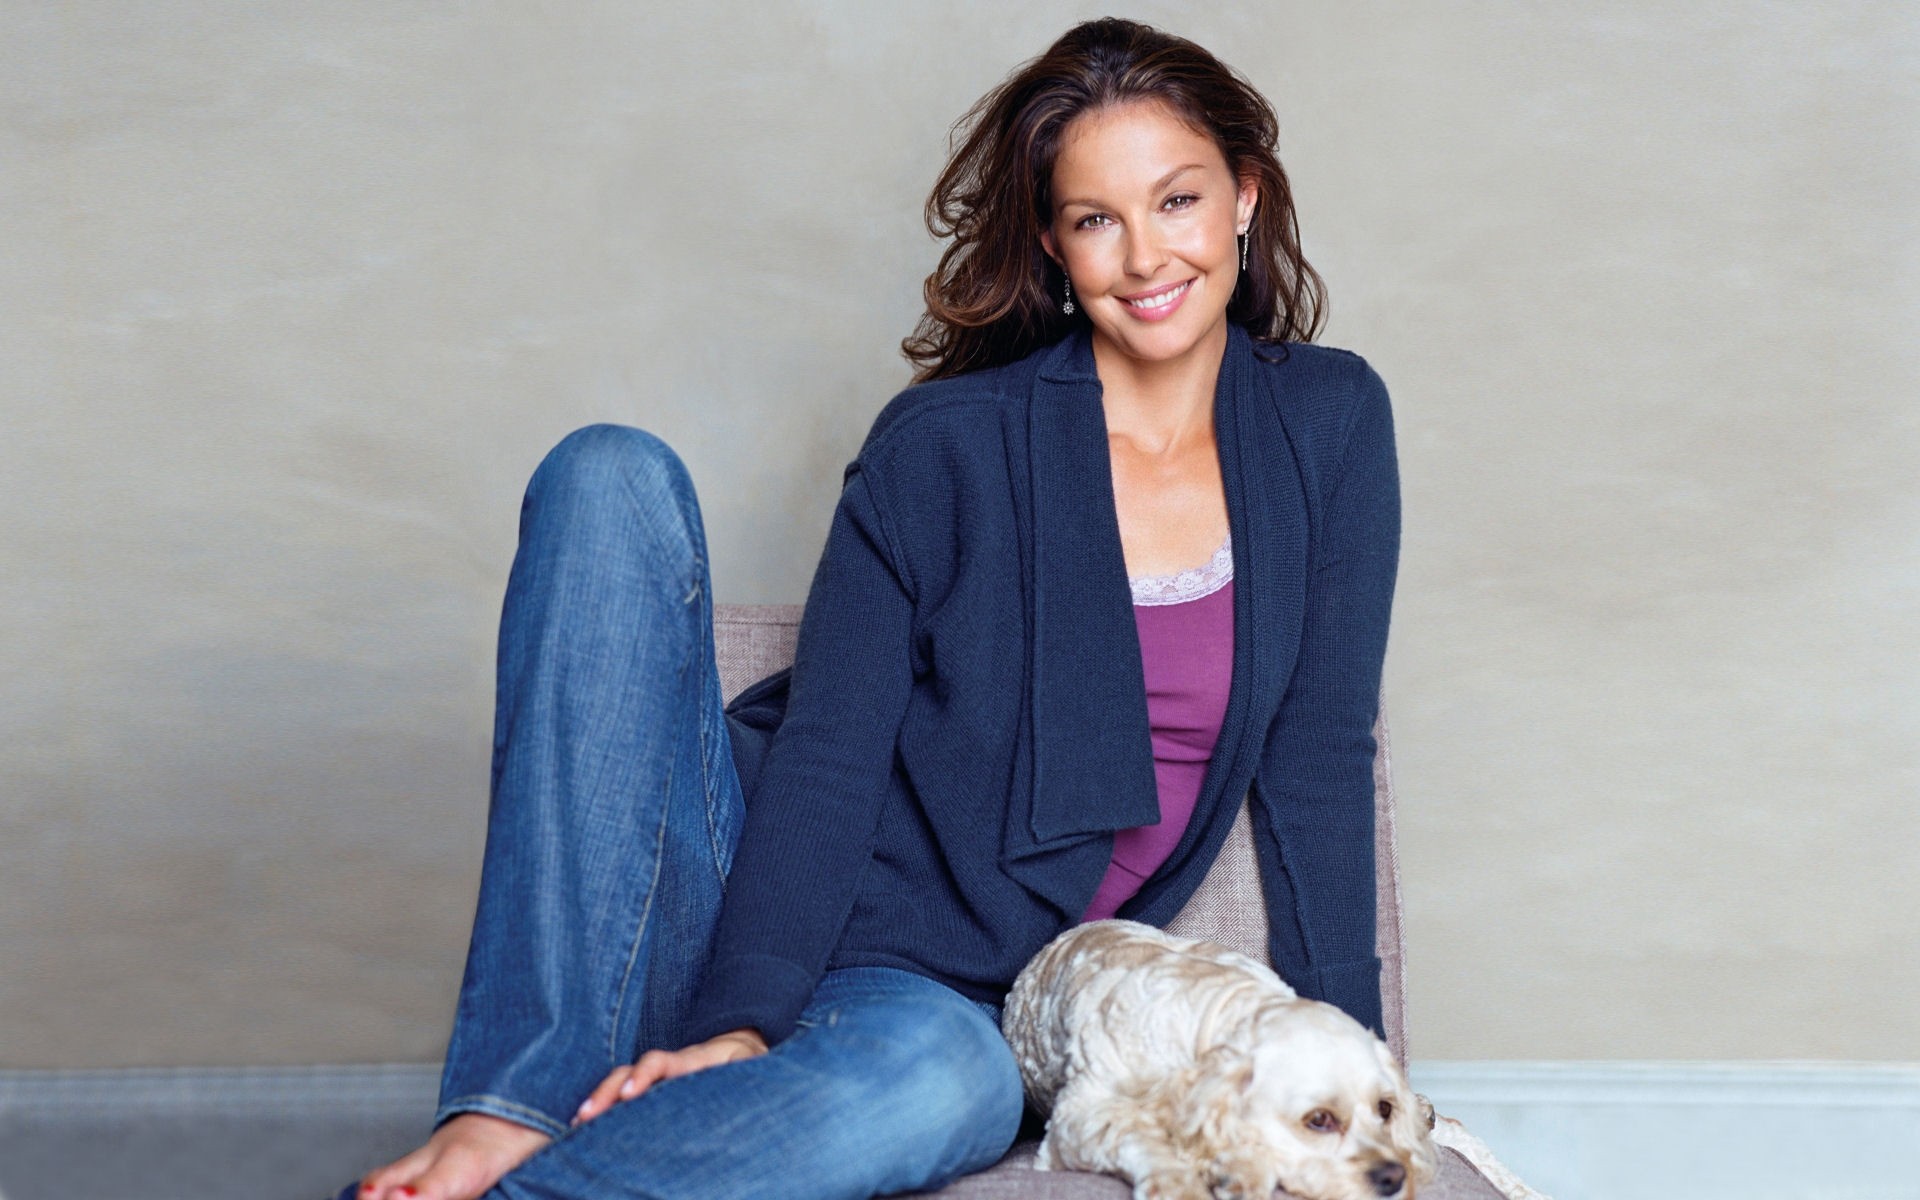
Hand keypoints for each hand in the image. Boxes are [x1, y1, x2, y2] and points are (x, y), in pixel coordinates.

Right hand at [572, 1027, 768, 1125]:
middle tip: (587, 1115)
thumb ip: (746, 1072)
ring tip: (578, 1125)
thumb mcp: (750, 1068)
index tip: (630, 1093)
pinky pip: (623, 1097)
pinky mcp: (653, 1090)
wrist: (740, 1052)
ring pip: (621, 1083)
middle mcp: (668, 1068)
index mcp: (693, 1062)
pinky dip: (604, 1110)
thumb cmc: (746, 1066)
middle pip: (630, 1071)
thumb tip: (750, 1084)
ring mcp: (657, 1078)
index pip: (663, 1061)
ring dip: (599, 1101)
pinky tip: (585, 1129)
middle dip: (607, 1091)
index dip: (645, 1073)